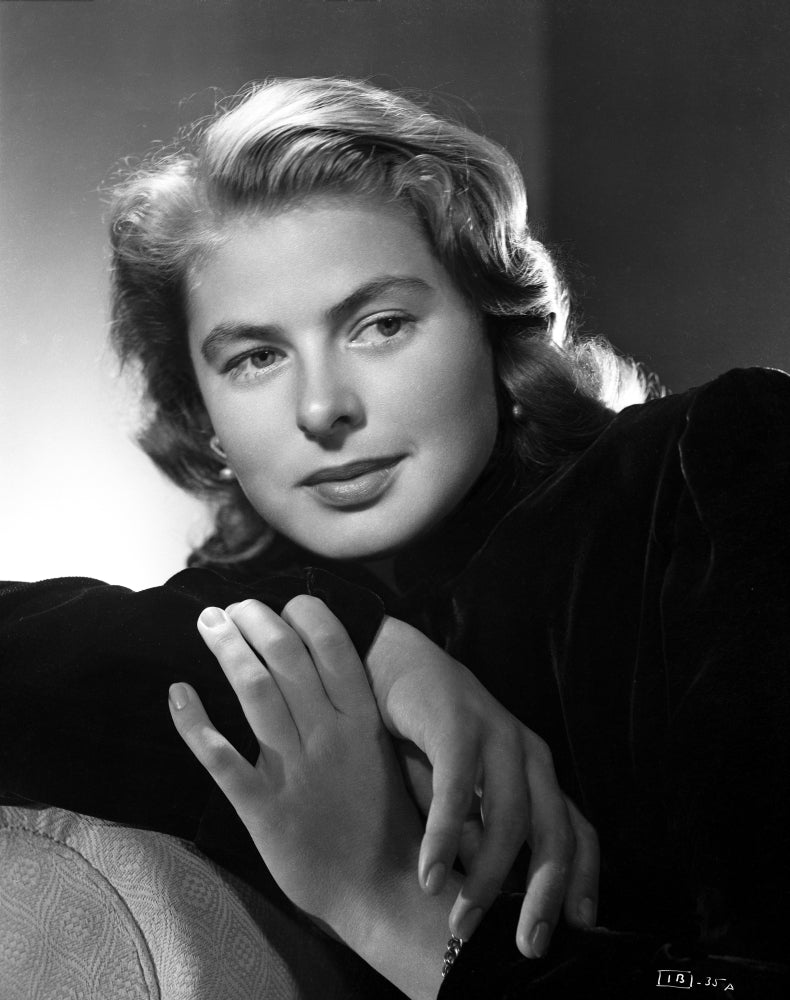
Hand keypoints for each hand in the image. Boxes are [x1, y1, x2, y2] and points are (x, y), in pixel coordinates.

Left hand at [169, 596, 460, 999]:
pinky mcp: (265, 808)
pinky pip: (222, 758)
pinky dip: (194, 723)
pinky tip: (177, 693)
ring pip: (255, 692)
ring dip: (226, 650)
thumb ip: (353, 711)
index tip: (280, 602)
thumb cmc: (384, 820)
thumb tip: (324, 663)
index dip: (302, 613)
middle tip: (231, 607)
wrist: (384, 890)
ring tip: (207, 623)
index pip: (332, 644)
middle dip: (253, 621)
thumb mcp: (381, 754)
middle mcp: (330, 735)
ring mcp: (296, 771)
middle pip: (284, 657)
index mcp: (362, 720)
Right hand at [366, 616, 598, 955]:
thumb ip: (475, 834)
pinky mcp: (457, 720)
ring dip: (486, 877)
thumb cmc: (424, 733)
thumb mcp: (458, 793)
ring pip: (512, 817)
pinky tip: (430, 873)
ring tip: (460, 919)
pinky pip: (459, 788)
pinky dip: (447, 836)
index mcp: (534, 771)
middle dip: (544, 894)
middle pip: (555, 832)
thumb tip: (483, 894)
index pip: (577, 831)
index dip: (582, 881)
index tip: (576, 930)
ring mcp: (496, 732)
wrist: (389, 661)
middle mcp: (527, 753)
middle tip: (526, 945)